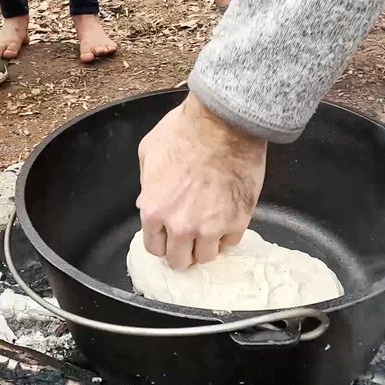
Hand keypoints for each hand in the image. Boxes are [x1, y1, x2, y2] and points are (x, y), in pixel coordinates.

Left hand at [136, 93, 266, 269]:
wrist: (224, 123)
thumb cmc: (185, 130)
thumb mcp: (149, 152)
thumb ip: (147, 184)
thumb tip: (148, 200)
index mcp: (154, 210)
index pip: (154, 247)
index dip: (161, 242)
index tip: (168, 238)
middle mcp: (180, 226)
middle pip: (179, 261)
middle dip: (182, 252)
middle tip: (189, 241)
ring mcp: (210, 228)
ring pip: (206, 257)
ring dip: (206, 246)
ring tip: (210, 231)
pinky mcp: (238, 222)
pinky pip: (231, 243)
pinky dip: (227, 235)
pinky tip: (226, 220)